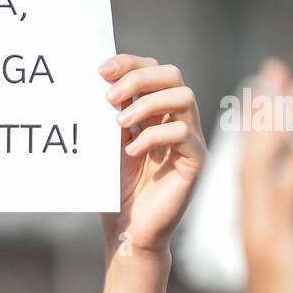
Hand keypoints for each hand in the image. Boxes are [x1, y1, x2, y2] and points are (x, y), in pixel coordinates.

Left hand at [99, 54, 206, 254]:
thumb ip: (109, 114)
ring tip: (119, 124)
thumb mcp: (108, 144)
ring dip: (148, 104)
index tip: (101, 70)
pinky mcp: (195, 162)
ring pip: (184, 98)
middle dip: (139, 78)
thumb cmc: (116, 187)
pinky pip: (184, 135)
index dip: (130, 64)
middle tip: (109, 97)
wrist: (127, 228)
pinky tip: (131, 151)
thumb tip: (97, 79)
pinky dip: (154, 137)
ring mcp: (190, 140)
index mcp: (156, 111)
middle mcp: (177, 120)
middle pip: (172, 75)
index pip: (153, 70)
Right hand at [241, 80, 292, 292]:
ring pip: (262, 166)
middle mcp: (257, 230)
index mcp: (265, 234)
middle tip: (277, 67)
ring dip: (278, 122)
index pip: (258, 168)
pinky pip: (285, 194)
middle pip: (254, 156)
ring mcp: (262, 239)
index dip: (265, 127)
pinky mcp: (275, 250)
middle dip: (266, 110)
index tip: (274, 92)